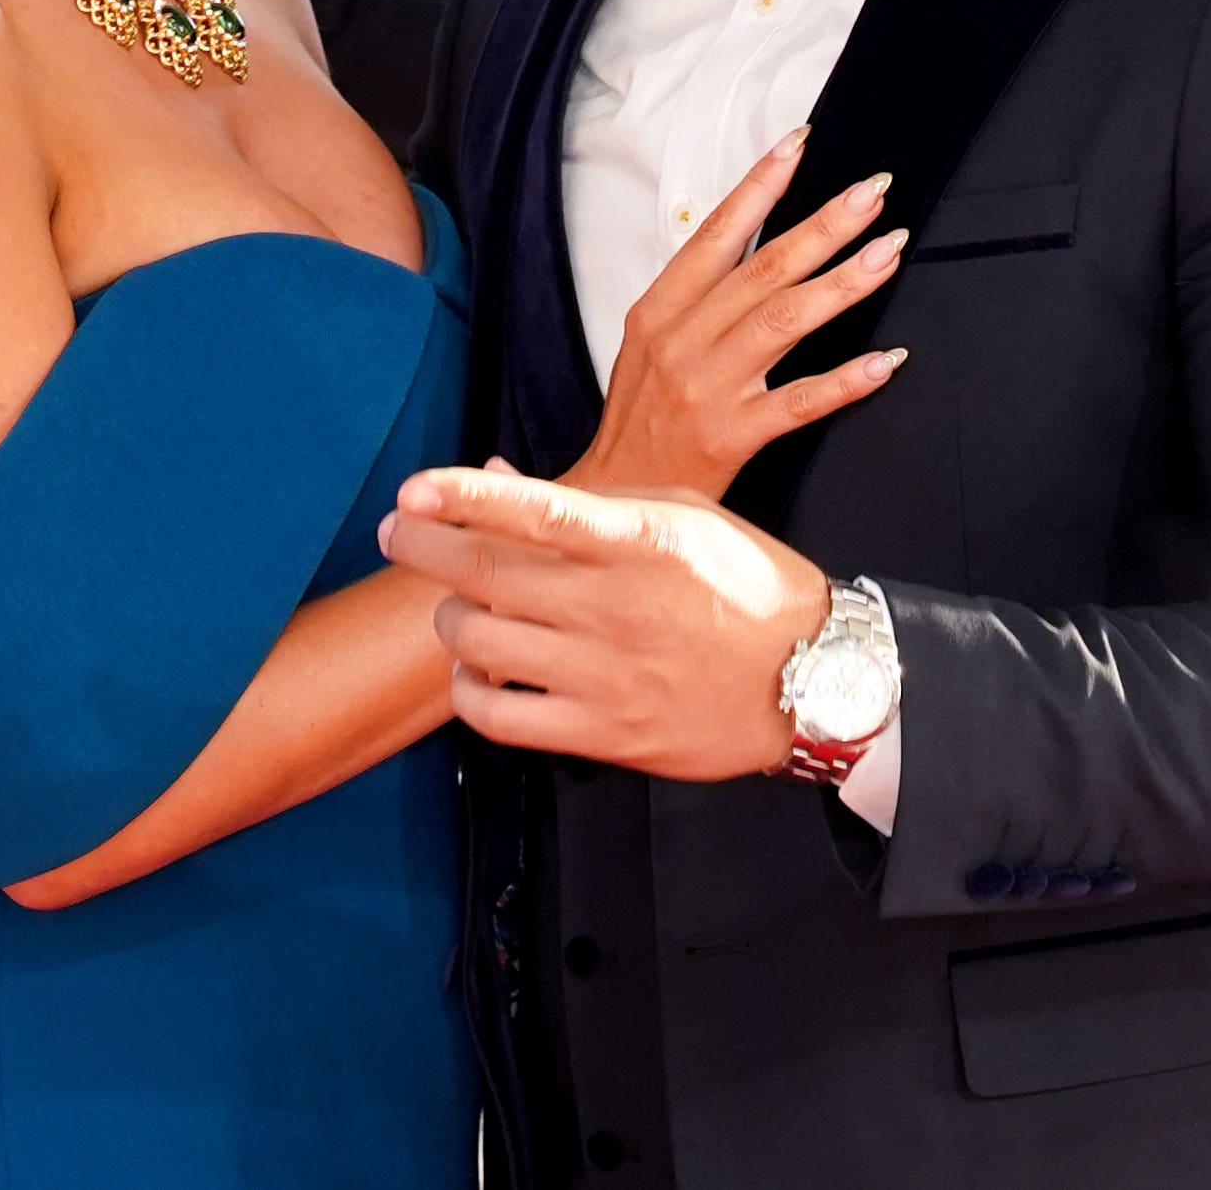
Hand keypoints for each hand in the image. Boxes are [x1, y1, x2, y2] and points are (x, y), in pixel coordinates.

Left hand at [383, 467, 832, 782]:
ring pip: (482, 643)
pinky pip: (501, 717)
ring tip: (459, 607)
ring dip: (451, 619)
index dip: (461, 496)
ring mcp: (607, 674)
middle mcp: (616, 605)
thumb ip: (588, 500)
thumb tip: (499, 476)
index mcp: (639, 540)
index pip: (533, 509)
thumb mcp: (680, 514)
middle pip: (486, 574)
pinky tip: (477, 671)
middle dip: (424, 547)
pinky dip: (470, 691)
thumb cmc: (746, 586)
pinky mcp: (604, 733)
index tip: (412, 490)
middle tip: (397, 533)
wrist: (813, 677)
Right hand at [572, 127, 907, 501]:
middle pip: (764, 269)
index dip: (760, 186)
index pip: (716, 233)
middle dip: (824, 225)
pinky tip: (885, 360)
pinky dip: (846, 379)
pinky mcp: (733, 436)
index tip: (799, 146)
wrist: (609, 502)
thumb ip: (692, 297)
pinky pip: (800, 401)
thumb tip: (738, 239)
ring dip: (843, 283)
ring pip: (785, 321)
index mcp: (659, 311)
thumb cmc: (636, 421)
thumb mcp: (646, 344)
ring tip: (887, 253)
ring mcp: (709, 388)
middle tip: (871, 193)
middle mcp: (683, 341)